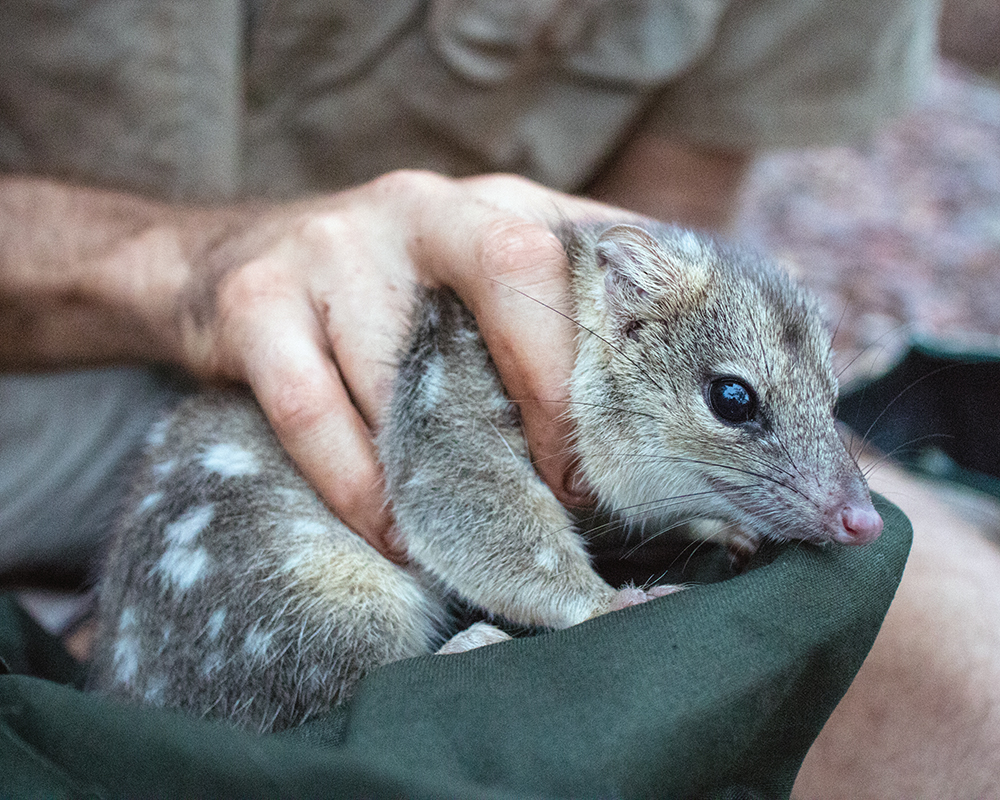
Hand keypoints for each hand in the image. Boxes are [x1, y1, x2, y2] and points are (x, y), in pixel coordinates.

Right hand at [165, 171, 632, 558]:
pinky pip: (312, 410)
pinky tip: (397, 535)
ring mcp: (331, 249)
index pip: (573, 255)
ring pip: (404, 368)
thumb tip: (672, 350)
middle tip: (566, 490)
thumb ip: (561, 299)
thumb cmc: (389, 291)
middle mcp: (416, 210)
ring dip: (447, 467)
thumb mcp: (477, 274)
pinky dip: (358, 487)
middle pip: (511, 270)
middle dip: (550, 389)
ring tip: (484, 535)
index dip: (608, 352)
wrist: (232, 262)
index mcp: (489, 205)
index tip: (624, 448)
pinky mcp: (256, 303)